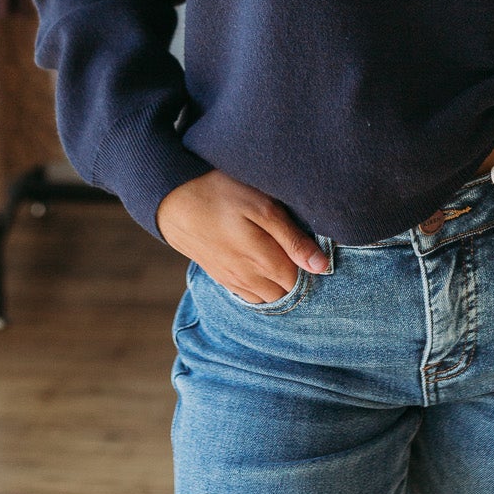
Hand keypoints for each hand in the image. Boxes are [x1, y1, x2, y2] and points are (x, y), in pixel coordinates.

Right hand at [157, 169, 328, 303]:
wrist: (172, 200)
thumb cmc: (221, 194)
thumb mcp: (262, 207)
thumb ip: (292, 239)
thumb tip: (322, 267)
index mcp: (266, 262)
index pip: (302, 282)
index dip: (313, 270)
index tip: (318, 252)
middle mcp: (250, 279)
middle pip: (286, 295)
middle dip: (300, 282)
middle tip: (304, 255)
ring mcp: (233, 281)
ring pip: (267, 299)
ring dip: (280, 287)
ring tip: (286, 261)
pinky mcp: (220, 277)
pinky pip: (248, 296)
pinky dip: (262, 289)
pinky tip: (264, 270)